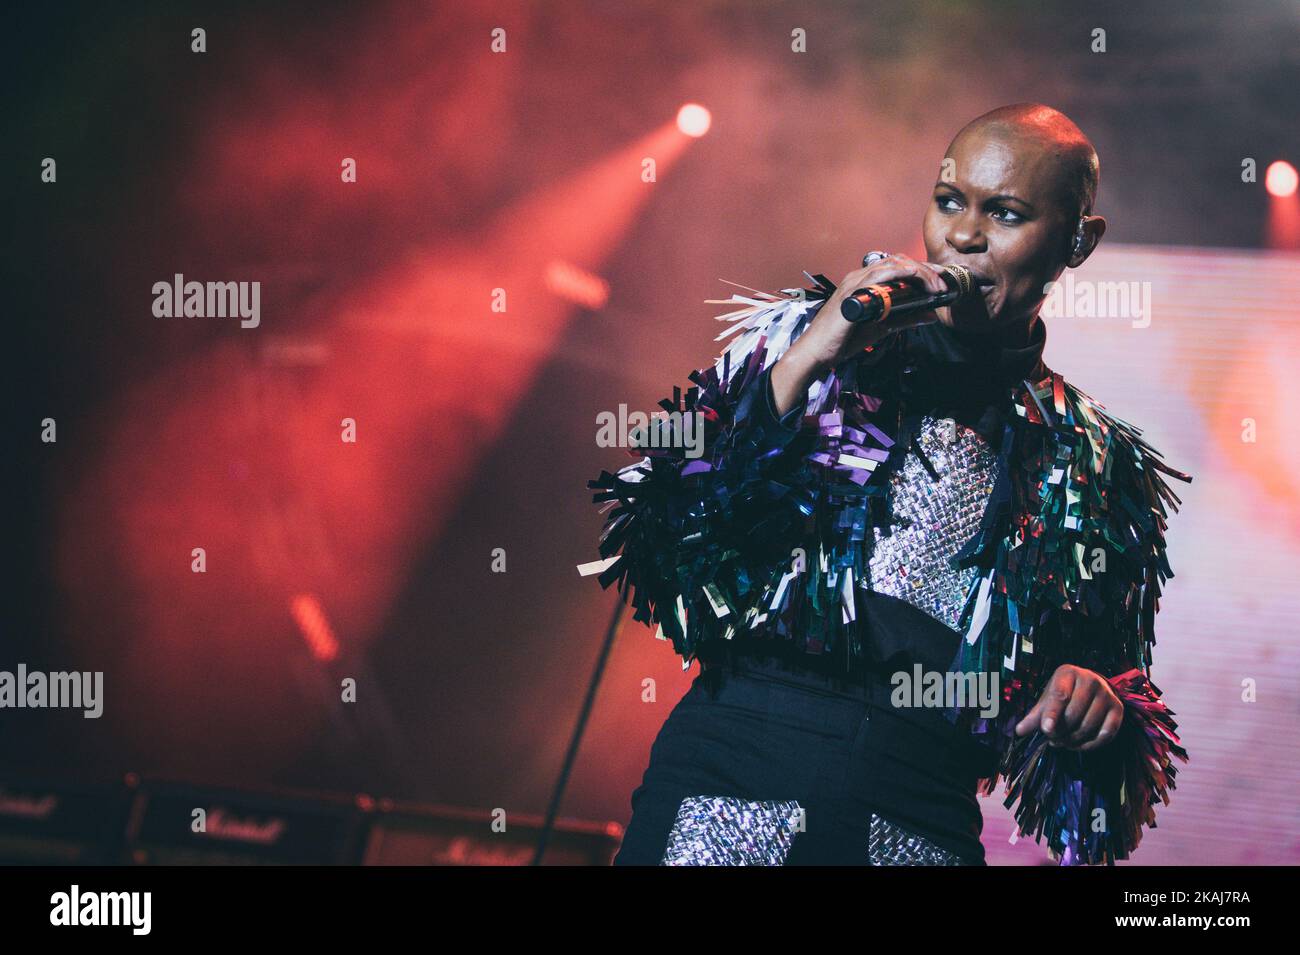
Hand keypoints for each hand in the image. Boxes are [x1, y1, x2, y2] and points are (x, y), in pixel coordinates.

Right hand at [770, 253, 950, 415]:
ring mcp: (856, 282)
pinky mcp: (854, 292)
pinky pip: (882, 274)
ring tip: (935, 285)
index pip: (897, 267)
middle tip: (942, 284)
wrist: (817, 352)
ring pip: (894, 264)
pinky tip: (917, 279)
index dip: (921, 270)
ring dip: (919, 271)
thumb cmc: (842, 340)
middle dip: (925, 269)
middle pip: (899, 261)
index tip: (939, 280)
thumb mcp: (881, 328)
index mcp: (864, 283)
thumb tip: (930, 315)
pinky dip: (903, 273)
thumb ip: (905, 319)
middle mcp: (859, 277)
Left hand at [1013, 664, 1124, 751]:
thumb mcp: (1048, 698)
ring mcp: (1107, 694)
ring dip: (1073, 740)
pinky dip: (1091, 744)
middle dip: (1060, 732)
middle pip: (1074, 714)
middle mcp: (1091, 680)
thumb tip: (1019, 731)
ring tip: (1062, 742)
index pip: (1060, 696)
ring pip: (1089, 726)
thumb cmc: (1065, 693)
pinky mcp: (1118, 709)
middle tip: (1052, 738)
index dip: (1052, 715)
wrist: (1091, 686)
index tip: (1046, 730)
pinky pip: (1106, 733)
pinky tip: (1078, 745)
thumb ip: (1036, 715)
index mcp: (1068, 673)